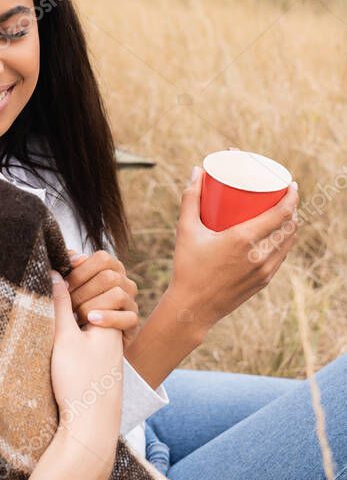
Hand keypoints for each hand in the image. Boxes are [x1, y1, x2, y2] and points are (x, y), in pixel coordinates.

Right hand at [50, 271, 123, 452]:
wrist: (91, 428)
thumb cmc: (79, 382)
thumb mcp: (64, 337)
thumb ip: (60, 304)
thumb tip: (55, 273)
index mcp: (109, 321)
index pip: (100, 284)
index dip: (79, 276)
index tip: (59, 275)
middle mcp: (113, 333)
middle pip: (96, 299)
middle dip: (76, 292)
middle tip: (54, 292)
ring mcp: (108, 350)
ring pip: (91, 318)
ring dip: (73, 313)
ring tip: (53, 317)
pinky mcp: (100, 365)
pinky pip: (89, 337)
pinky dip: (75, 331)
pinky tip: (58, 341)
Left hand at [64, 249, 139, 333]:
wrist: (89, 338)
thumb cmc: (78, 304)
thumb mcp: (74, 285)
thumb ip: (72, 268)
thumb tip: (72, 256)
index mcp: (112, 268)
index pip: (103, 258)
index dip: (82, 269)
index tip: (63, 282)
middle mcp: (125, 282)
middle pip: (109, 277)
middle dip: (83, 290)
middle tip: (66, 302)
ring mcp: (131, 301)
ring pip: (117, 295)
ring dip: (93, 305)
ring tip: (75, 315)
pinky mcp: (133, 321)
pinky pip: (127, 318)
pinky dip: (108, 318)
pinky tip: (92, 320)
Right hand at [167, 167, 299, 333]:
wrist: (193, 308)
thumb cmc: (187, 267)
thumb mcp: (186, 229)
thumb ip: (191, 198)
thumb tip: (197, 171)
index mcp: (243, 239)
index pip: (280, 214)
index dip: (291, 197)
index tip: (291, 184)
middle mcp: (259, 256)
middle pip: (289, 226)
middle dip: (292, 208)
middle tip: (284, 195)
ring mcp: (264, 271)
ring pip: (288, 242)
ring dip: (290, 225)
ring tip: (284, 213)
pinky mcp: (263, 282)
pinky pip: (280, 256)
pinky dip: (283, 242)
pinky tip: (278, 236)